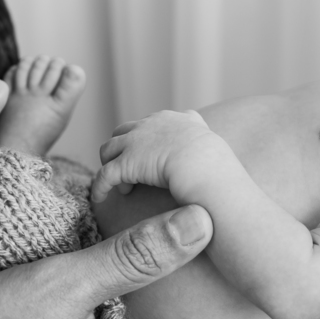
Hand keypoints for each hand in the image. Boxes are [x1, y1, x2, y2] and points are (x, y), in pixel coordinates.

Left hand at [93, 110, 227, 202]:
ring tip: (123, 187)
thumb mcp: (214, 148)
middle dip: (124, 150)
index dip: (147, 142)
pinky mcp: (126, 162)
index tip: (151, 160)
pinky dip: (100, 187)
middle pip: (126, 131)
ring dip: (112, 166)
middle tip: (132, 174)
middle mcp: (153, 123)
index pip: (152, 124)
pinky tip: (100, 199)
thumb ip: (203, 148)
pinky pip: (105, 174)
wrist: (210, 169)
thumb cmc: (220, 167)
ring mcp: (137, 141)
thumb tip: (206, 162)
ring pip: (110, 149)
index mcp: (176, 119)